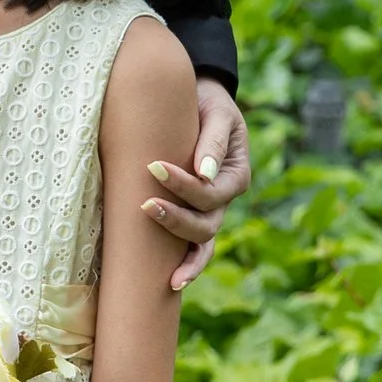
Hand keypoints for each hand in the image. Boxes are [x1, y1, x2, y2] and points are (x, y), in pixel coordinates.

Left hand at [144, 83, 248, 291]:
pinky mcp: (190, 214)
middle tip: (146, 205)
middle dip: (177, 220)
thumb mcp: (217, 113)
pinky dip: (184, 265)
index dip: (185, 186)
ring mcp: (208, 211)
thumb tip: (204, 172)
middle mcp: (224, 199)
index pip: (212, 192)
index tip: (154, 167)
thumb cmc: (204, 102)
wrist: (192, 97)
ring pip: (201, 242)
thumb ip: (213, 140)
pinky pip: (190, 247)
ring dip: (179, 247)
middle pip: (207, 224)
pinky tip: (170, 284)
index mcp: (235, 175)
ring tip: (157, 254)